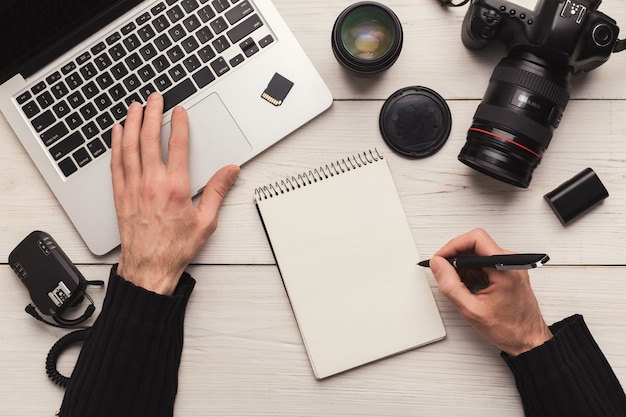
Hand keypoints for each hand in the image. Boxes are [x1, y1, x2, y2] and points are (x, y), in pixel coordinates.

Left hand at [110, 92, 239, 294]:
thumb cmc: (176, 248)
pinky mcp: (120, 195)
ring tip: (134, 107)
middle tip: (154, 98)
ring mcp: (133, 188)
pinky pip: (116, 163)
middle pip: (149, 139)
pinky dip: (116, 145)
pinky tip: (117, 134)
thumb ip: (217, 191)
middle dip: (151, 114)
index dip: (178, 124)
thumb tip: (230, 171)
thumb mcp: (206, 221)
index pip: (177, 146)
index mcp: (175, 187)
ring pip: (129, 147)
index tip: (178, 111)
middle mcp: (152, 183)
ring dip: (131, 123)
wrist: (149, 268)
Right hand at [429, 228, 551, 355]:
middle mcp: (509, 262)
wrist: (528, 340)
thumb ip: (451, 286)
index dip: (453, 246)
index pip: (476, 239)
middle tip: (445, 274)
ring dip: (462, 268)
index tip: (440, 258)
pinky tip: (467, 289)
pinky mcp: (505, 272)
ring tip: (459, 288)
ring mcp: (508, 266)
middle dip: (455, 259)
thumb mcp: (472, 310)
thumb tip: (438, 265)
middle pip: (474, 245)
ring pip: (476, 255)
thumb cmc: (510, 329)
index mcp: (505, 268)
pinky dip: (470, 274)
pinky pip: (482, 264)